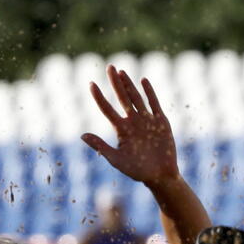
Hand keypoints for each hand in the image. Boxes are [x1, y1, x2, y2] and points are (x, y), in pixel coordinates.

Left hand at [82, 66, 179, 185]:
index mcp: (121, 130)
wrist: (160, 176)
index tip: (91, 84)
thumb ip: (101, 146)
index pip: (107, 109)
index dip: (99, 97)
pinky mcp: (161, 122)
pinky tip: (143, 81)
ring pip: (136, 98)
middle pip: (122, 98)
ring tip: (121, 72)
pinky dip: (149, 93)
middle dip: (116, 83)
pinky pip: (154, 104)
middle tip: (109, 67)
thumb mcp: (116, 160)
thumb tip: (82, 135)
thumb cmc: (137, 171)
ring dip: (129, 85)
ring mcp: (147, 121)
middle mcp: (133, 122)